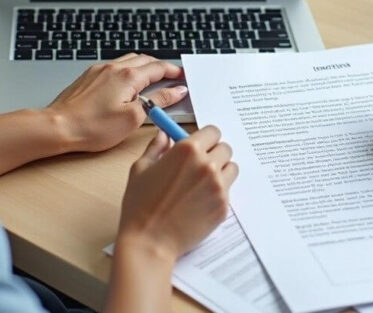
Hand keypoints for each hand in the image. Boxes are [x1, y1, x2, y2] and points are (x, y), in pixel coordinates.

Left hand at [47, 53, 186, 152]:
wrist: (57, 127)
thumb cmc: (91, 126)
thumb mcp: (133, 118)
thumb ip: (158, 102)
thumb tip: (175, 92)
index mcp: (128, 76)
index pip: (158, 68)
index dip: (174, 72)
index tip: (182, 77)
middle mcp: (114, 68)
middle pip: (145, 60)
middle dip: (161, 67)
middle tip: (171, 77)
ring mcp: (99, 70)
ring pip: (129, 61)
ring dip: (144, 67)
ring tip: (152, 79)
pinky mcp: (89, 77)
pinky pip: (114, 67)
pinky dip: (128, 71)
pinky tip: (127, 84)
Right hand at [116, 126, 237, 260]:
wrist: (150, 242)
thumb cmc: (140, 205)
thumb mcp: (140, 169)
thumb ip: (156, 147)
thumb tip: (164, 134)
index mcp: (188, 150)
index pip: (213, 131)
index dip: (206, 138)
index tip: (200, 145)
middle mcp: (207, 165)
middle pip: (225, 148)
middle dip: (214, 154)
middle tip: (200, 165)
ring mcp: (218, 186)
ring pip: (231, 169)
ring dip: (221, 172)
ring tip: (202, 184)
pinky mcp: (224, 206)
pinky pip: (228, 191)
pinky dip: (218, 193)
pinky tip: (199, 202)